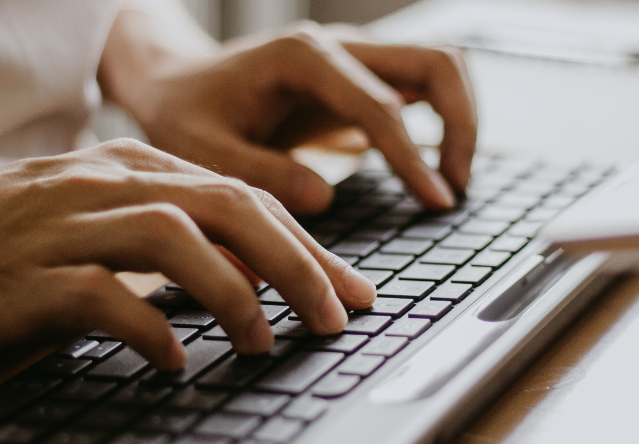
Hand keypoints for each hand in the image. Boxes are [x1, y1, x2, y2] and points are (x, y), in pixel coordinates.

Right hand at [0, 139, 375, 369]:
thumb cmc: (13, 236)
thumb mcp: (105, 217)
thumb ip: (176, 234)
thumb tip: (254, 275)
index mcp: (136, 168)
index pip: (244, 197)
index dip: (307, 245)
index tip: (351, 290)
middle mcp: (108, 183)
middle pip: (226, 206)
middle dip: (296, 262)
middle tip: (335, 317)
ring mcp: (66, 224)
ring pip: (173, 238)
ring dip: (233, 293)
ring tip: (262, 341)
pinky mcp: (25, 275)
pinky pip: (100, 295)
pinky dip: (148, 328)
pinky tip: (172, 362)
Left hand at [101, 18, 476, 214]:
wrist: (177, 83)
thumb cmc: (186, 115)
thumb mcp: (203, 149)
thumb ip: (261, 172)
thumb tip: (325, 197)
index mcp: (303, 58)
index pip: (381, 104)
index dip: (413, 157)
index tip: (436, 202)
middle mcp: (339, 47)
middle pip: (436, 62)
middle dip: (462, 124)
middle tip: (454, 188)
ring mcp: (355, 58)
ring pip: (440, 66)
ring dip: (461, 119)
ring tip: (450, 182)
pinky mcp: (360, 79)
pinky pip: (421, 87)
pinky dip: (442, 122)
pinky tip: (431, 170)